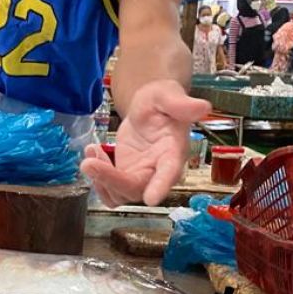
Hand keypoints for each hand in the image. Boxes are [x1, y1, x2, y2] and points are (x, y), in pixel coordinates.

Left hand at [81, 80, 212, 207]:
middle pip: (136, 188)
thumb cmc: (161, 101)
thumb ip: (181, 104)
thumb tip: (204, 106)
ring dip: (100, 178)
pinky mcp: (125, 177)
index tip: (151, 198)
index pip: (170, 172)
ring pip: (119, 195)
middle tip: (88, 162)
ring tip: (92, 149)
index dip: (161, 185)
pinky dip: (96, 177)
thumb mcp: (167, 95)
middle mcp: (159, 171)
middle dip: (111, 180)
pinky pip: (108, 190)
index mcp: (173, 152)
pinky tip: (92, 151)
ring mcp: (141, 177)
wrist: (148, 108)